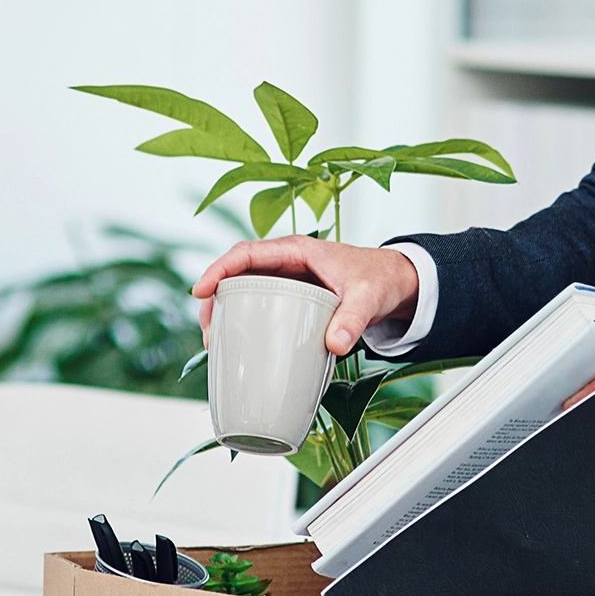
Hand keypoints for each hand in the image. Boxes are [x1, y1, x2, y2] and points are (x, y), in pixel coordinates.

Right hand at [193, 237, 419, 356]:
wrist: (394, 282)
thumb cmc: (379, 279)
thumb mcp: (367, 297)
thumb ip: (353, 319)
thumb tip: (335, 345)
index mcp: (297, 250)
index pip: (247, 253)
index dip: (219, 268)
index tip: (200, 290)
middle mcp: (286, 261)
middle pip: (236, 273)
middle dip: (214, 297)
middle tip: (207, 330)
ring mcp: (286, 278)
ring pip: (243, 288)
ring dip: (223, 310)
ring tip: (214, 342)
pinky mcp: (291, 295)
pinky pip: (258, 302)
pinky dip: (242, 318)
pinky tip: (236, 343)